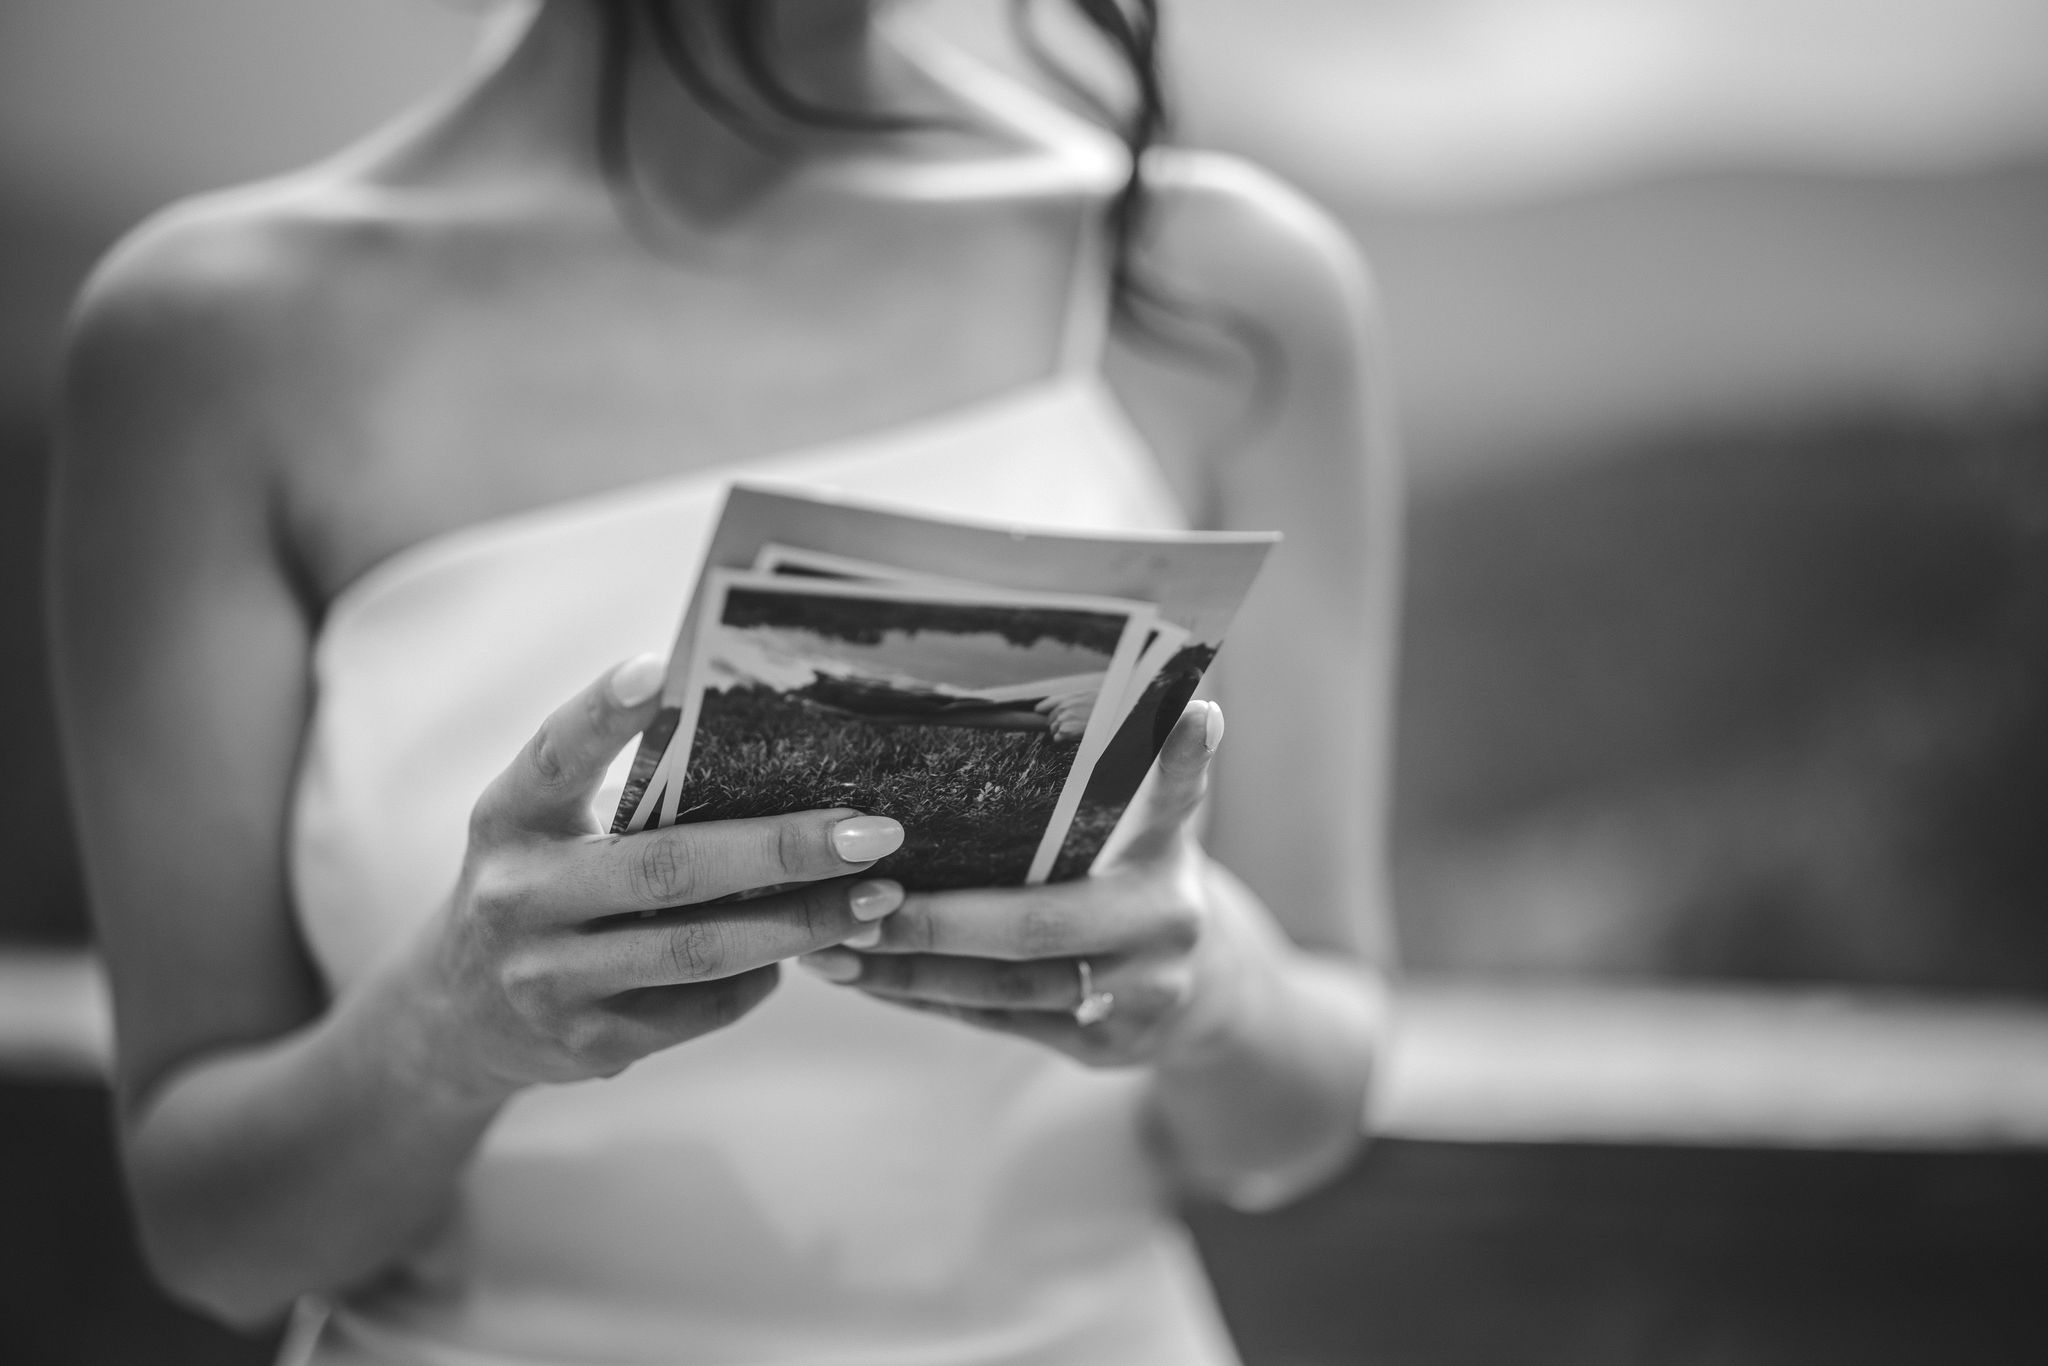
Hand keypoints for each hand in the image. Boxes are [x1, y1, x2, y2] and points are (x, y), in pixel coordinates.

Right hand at [400, 654, 908, 1100]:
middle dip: (782, 850)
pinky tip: (809, 949)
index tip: (658, 668)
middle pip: (666, 868)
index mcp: (508, 819)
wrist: (459, 1016)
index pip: (555, 754)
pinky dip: (763, 977)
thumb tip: (771, 755)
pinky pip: (700, 1009)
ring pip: (698, 950)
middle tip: (872, 832)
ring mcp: (547, 979)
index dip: (601, 711)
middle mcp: (518, 896)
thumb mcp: (546, 830)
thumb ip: (624, 797)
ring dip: (802, 924)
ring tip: (880, 897)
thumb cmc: (542, 888)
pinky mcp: (586, 1044)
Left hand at [798, 700, 1248, 1067]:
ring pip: (1005, 988)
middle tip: (855, 902)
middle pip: (1037, 924)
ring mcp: (1134, 997)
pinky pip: (996, 1022)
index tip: (1194, 711)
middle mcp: (1162, 926)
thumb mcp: (1158, 829)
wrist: (1211, 996)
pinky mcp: (1098, 1048)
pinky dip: (928, 999)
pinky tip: (867, 980)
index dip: (1181, 758)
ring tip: (830, 948)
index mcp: (1169, 856)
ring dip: (911, 970)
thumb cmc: (1149, 883)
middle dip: (936, 921)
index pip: (1174, 797)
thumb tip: (1154, 688)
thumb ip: (1144, 769)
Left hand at [1033, 680, 1098, 743]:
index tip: (1039, 711)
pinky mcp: (1064, 731)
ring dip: (1061, 732)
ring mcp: (1063, 719)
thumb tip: (1065, 705)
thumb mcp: (1090, 697)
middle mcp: (1064, 707)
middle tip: (1070, 725)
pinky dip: (1063, 739)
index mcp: (1071, 697)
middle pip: (1050, 718)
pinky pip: (1057, 738)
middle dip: (1057, 723)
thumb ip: (1075, 700)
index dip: (1043, 708)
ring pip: (1053, 729)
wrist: (1111, 715)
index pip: (1048, 702)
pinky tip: (1074, 735)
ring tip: (1075, 730)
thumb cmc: (1104, 707)